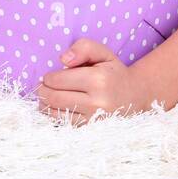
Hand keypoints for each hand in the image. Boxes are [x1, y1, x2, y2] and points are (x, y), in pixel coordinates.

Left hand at [35, 39, 154, 124]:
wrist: (135, 97)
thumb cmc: (114, 73)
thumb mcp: (103, 53)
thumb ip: (83, 47)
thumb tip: (63, 59)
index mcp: (99, 80)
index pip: (58, 80)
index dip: (48, 77)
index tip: (48, 76)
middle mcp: (97, 102)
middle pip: (54, 98)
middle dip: (42, 91)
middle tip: (42, 86)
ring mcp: (94, 120)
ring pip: (56, 113)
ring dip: (45, 104)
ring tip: (48, 96)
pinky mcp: (91, 130)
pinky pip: (63, 124)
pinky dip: (55, 115)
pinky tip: (57, 107)